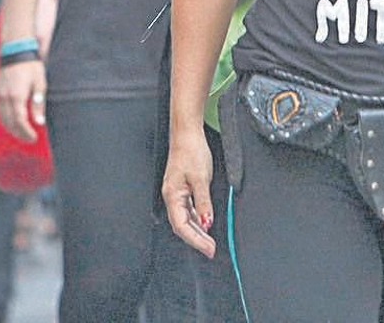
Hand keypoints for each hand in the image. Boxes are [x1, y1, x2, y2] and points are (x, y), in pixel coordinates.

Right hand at [0, 60, 45, 142]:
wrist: (15, 50)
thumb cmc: (31, 66)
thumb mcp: (40, 84)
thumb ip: (38, 105)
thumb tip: (39, 122)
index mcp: (17, 96)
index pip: (19, 121)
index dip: (26, 132)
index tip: (34, 138)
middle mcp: (5, 97)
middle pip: (10, 123)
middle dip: (19, 133)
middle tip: (30, 138)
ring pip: (2, 118)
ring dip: (12, 128)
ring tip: (22, 133)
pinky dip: (6, 120)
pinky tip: (13, 122)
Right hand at [162, 128, 216, 258]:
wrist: (187, 134)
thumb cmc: (191, 152)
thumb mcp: (201, 179)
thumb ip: (203, 203)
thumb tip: (206, 223)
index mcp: (172, 196)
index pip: (182, 226)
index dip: (195, 240)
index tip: (208, 249)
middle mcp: (172, 197)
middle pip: (182, 225)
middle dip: (196, 239)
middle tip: (211, 249)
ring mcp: (177, 193)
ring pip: (185, 219)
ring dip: (197, 231)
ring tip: (209, 241)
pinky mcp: (182, 189)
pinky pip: (188, 210)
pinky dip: (197, 219)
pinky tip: (205, 224)